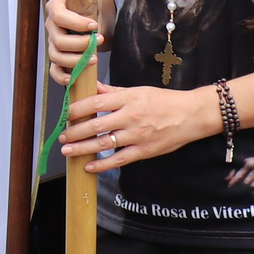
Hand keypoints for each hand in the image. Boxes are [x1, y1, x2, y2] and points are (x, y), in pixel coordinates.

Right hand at [45, 0, 110, 84]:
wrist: (96, 12)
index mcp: (55, 7)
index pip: (59, 18)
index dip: (76, 24)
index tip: (94, 26)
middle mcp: (51, 26)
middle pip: (59, 41)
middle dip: (81, 44)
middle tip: (99, 40)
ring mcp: (53, 43)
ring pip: (57, 57)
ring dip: (76, 61)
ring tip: (94, 58)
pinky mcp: (59, 56)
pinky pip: (54, 70)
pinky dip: (61, 77)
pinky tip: (72, 78)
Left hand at [61, 81, 215, 172]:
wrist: (191, 115)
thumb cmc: (164, 101)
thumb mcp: (138, 91)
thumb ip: (113, 91)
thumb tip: (92, 87)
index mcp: (128, 98)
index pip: (96, 102)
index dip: (77, 109)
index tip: (65, 114)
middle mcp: (131, 116)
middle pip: (96, 124)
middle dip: (74, 131)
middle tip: (61, 136)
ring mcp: (137, 135)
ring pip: (104, 144)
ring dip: (82, 148)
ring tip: (67, 151)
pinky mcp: (144, 151)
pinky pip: (119, 160)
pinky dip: (102, 165)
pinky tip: (89, 167)